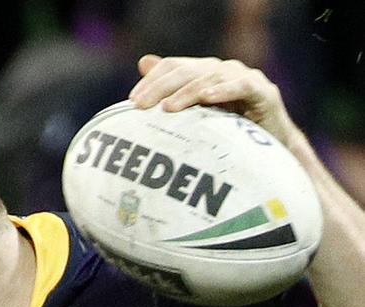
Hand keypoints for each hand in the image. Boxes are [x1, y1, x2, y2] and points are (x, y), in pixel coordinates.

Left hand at [128, 54, 298, 147]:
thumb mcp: (196, 114)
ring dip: (187, 93)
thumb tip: (142, 62)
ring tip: (168, 108)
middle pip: (186, 71)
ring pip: (209, 78)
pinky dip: (223, 91)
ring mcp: (243, 78)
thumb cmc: (230, 130)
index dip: (151, 81)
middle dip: (160, 88)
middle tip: (140, 106)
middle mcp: (221, 70)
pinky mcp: (263, 91)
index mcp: (203, 72)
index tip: (132, 102)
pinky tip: (206, 98)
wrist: (271, 148)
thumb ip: (172, 91)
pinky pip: (241, 86)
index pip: (172, 66)